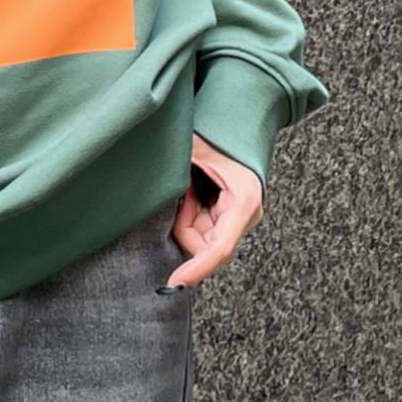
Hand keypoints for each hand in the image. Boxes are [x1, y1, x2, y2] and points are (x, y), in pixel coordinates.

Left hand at [165, 134, 264, 287]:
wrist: (241, 120)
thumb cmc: (219, 132)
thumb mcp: (194, 153)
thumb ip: (178, 182)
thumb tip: (154, 203)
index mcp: (243, 201)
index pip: (219, 249)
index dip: (196, 269)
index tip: (174, 282)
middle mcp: (246, 215)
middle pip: (205, 245)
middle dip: (184, 225)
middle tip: (182, 193)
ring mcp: (240, 218)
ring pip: (201, 239)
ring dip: (186, 218)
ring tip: (189, 188)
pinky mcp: (232, 217)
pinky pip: (203, 228)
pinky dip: (190, 215)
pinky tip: (192, 194)